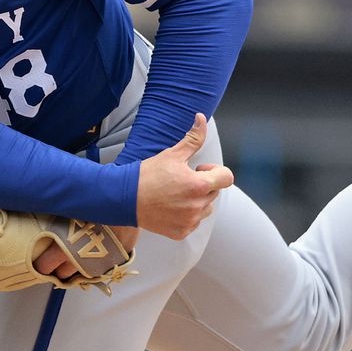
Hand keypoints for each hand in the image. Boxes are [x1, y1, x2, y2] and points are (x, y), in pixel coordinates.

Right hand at [33, 115, 232, 278]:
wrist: (124, 198)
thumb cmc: (148, 175)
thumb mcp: (172, 154)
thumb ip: (193, 138)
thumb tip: (200, 118)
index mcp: (198, 185)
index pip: (226, 177)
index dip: (214, 171)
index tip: (198, 170)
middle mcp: (197, 206)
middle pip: (214, 192)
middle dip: (203, 185)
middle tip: (180, 180)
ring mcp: (190, 222)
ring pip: (205, 208)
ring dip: (197, 201)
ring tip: (175, 194)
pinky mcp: (181, 232)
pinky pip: (193, 222)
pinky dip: (186, 215)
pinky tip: (170, 206)